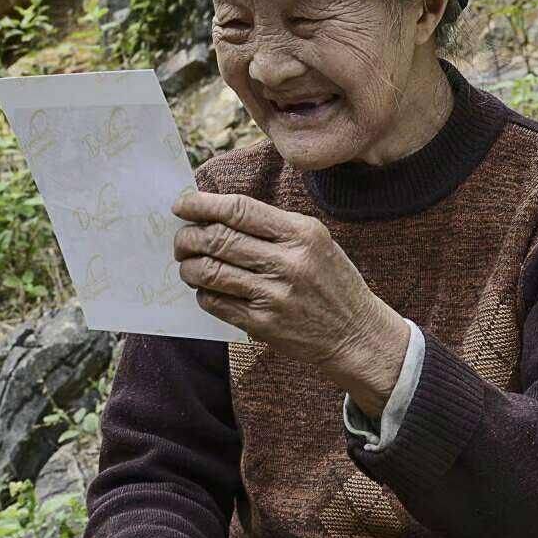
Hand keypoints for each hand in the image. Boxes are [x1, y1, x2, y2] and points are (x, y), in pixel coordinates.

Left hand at [173, 190, 411, 413]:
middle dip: (188, 237)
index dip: (202, 205)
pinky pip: (216, 303)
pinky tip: (206, 288)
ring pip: (210, 272)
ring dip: (189, 267)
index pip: (239, 210)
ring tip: (188, 265)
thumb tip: (217, 212)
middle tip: (181, 241)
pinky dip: (202, 293)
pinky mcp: (262, 324)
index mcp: (301, 233)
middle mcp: (287, 262)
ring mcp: (274, 295)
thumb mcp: (315, 240)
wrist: (355, 333)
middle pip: (218, 239)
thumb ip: (272, 225)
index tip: (182, 205)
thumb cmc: (332, 280)